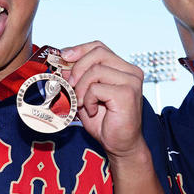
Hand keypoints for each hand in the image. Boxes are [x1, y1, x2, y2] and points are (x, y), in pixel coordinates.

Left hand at [59, 41, 146, 159]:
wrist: (120, 145)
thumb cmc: (104, 122)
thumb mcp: (86, 95)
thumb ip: (77, 79)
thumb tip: (62, 65)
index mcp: (123, 68)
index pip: (99, 47)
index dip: (80, 49)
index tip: (64, 56)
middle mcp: (131, 72)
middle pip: (98, 53)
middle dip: (77, 67)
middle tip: (70, 85)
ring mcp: (131, 82)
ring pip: (95, 70)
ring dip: (81, 88)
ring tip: (82, 103)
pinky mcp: (127, 94)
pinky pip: (97, 88)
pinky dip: (88, 100)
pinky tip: (92, 111)